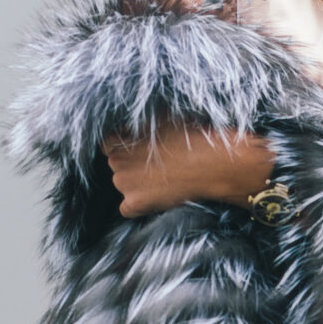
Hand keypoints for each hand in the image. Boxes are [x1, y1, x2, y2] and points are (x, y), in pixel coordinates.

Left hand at [104, 121, 274, 215]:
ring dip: (136, 184)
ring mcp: (123, 182)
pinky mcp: (135, 203)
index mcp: (120, 135)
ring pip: (123, 184)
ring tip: (163, 179)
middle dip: (131, 165)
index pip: (108, 143)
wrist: (214, 163)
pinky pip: (127, 209)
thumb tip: (135, 118)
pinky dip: (139, 206)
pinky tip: (158, 197)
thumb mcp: (164, 115)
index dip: (126, 147)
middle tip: (158, 165)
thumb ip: (141, 119)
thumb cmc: (194, 135)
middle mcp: (116, 158)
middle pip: (116, 164)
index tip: (142, 150)